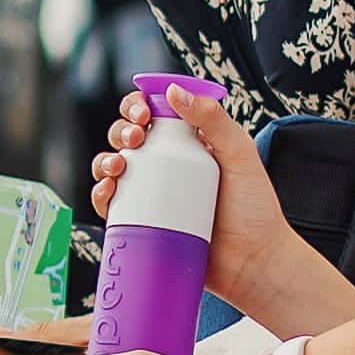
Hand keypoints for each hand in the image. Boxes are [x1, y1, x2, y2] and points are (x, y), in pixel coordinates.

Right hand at [96, 86, 309, 315]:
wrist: (252, 264)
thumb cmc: (255, 210)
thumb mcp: (240, 155)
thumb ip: (214, 120)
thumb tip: (175, 90)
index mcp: (188, 143)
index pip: (154, 113)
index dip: (138, 105)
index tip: (143, 115)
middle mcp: (167, 166)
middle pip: (128, 136)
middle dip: (121, 130)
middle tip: (135, 139)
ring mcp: (153, 194)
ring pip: (113, 168)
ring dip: (104, 160)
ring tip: (118, 167)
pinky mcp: (144, 223)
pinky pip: (112, 206)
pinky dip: (100, 195)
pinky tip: (107, 191)